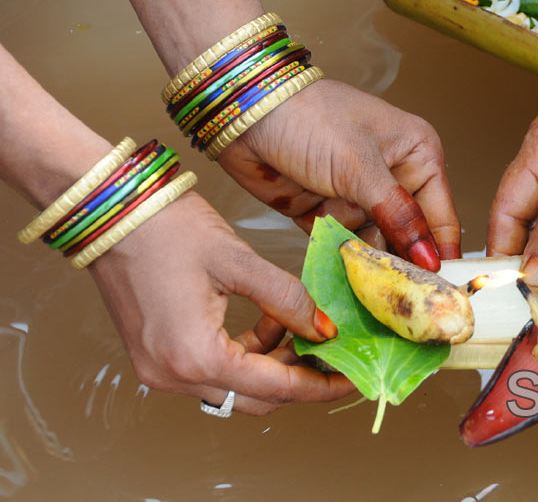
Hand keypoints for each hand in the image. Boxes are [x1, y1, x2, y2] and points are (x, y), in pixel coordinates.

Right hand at [88, 192, 353, 414]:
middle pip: (256, 398)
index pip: (276, 388)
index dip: (321, 385)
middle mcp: (173, 375)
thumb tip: (325, 330)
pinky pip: (211, 372)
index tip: (354, 379)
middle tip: (336, 359)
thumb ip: (287, 300)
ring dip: (272, 366)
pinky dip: (244, 356)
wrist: (109, 211)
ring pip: (235, 388)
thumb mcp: (239, 261)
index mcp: (196, 355)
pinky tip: (267, 325)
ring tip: (303, 331)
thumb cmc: (167, 229)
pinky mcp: (155, 356)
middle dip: (300, 381)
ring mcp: (159, 369)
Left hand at [216, 79, 459, 270]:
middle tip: (397, 292)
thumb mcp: (361, 167)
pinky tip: (336, 265)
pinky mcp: (326, 212)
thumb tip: (431, 258)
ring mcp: (358, 197)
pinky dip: (335, 256)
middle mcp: (393, 178)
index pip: (441, 216)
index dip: (440, 254)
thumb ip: (398, 216)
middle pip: (409, 238)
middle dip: (398, 261)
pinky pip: (341, 247)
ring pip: (373, 246)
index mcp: (417, 156)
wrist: (243, 112)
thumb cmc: (310, 120)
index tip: (440, 292)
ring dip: (363, 258)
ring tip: (359, 269)